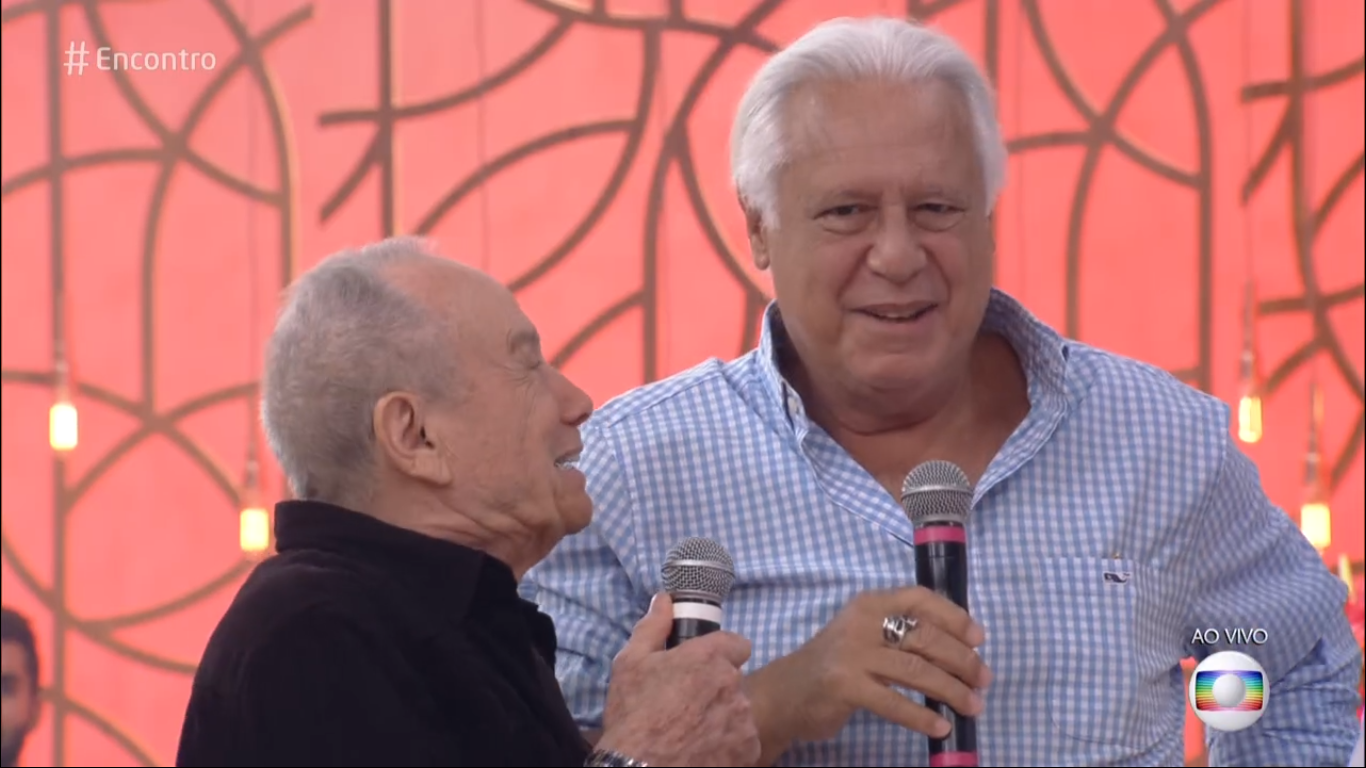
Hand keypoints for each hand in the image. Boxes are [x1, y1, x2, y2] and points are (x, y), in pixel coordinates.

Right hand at [596, 594, 760, 766]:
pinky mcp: (747, 751)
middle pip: (735, 680)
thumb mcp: (631, 664)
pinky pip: (744, 741)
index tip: (704, 668)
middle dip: (717, 689)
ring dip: (724, 717)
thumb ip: (653, 627)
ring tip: (694, 733)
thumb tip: (665, 600)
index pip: (738, 644)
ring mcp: (743, 720)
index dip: (722, 654)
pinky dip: (729, 746)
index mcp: (709, 658)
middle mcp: (733, 685)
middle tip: (689, 706)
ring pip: (739, 711)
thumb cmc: (633, 715)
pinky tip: (704, 752)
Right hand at [750, 588, 989, 746]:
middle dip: (962, 661)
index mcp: (870, 604)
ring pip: (916, 670)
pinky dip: (922, 717)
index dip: (954, 617)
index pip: (920, 599)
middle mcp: (861, 622)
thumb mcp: (864, 635)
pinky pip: (894, 703)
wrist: (785, 693)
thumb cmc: (835, 664)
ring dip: (951, 690)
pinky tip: (940, 727)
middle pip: (925, 637)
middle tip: (983, 680)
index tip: (979, 639)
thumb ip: (900, 633)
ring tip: (972, 706)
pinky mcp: (845, 686)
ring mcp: (852, 654)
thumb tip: (959, 648)